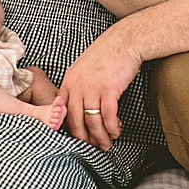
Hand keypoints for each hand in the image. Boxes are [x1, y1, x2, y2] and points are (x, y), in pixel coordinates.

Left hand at [59, 28, 141, 150]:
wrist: (124, 41)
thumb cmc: (108, 54)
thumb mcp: (84, 68)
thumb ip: (79, 86)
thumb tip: (82, 108)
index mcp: (69, 81)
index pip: (64, 112)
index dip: (71, 129)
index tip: (79, 138)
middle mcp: (77, 86)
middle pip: (76, 122)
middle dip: (85, 139)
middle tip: (93, 147)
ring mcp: (92, 88)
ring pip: (92, 122)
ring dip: (100, 137)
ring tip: (107, 144)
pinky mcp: (108, 90)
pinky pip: (108, 116)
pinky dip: (112, 128)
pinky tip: (116, 132)